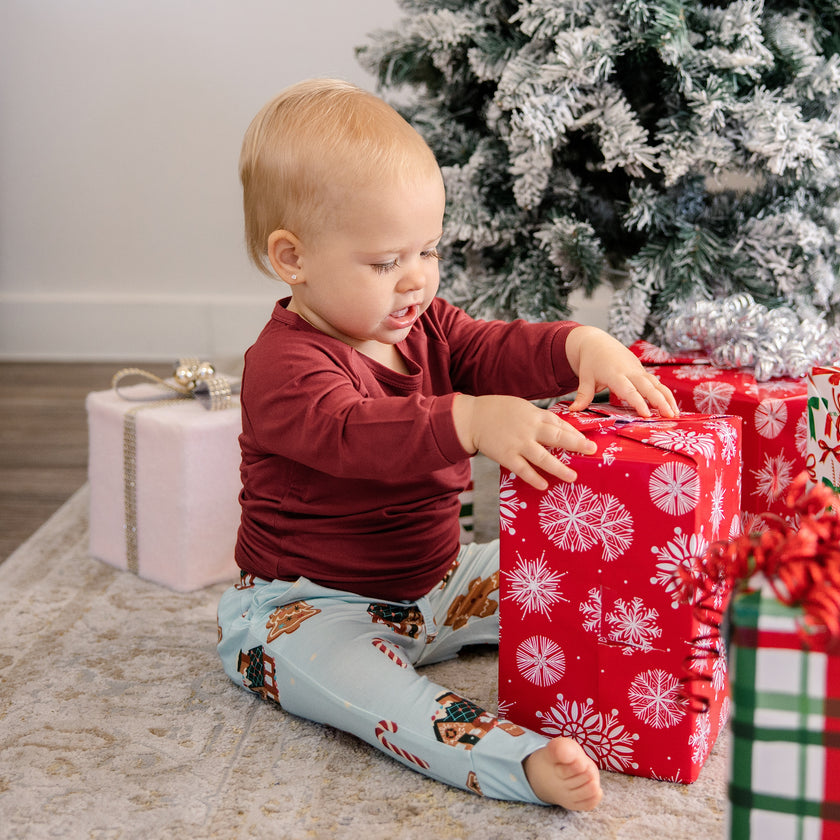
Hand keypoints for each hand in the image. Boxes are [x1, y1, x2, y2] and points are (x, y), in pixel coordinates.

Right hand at [452, 394, 596, 489]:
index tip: (588, 441)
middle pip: (557, 437)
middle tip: (591, 451)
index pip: (560, 424)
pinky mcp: (506, 456)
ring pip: (542, 457)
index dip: (575, 433)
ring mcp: (518, 443)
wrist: (473, 417)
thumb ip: (539, 419)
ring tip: (573, 477)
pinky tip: (544, 485)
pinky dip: (534, 478)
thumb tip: (561, 429)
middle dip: (576, 444)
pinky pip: (523, 469)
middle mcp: (529, 429)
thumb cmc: (499, 411)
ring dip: (559, 468)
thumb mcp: (523, 408)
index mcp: (535, 415)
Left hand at [564, 326, 678, 416]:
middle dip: (659, 401)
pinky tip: (672, 407)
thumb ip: (583, 395)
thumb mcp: (585, 378)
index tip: (646, 415)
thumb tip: (574, 411)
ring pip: (656, 385)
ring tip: (675, 414)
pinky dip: (665, 394)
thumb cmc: (590, 362)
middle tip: (669, 416)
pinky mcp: (642, 371)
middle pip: (648, 387)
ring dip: (667, 399)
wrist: (596, 342)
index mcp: (615, 374)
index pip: (628, 390)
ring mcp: (638, 370)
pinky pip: (657, 383)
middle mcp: (630, 371)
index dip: (638, 402)